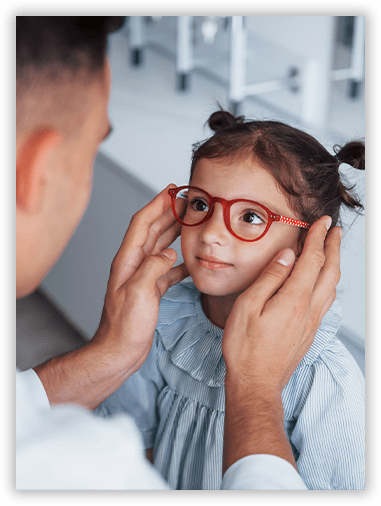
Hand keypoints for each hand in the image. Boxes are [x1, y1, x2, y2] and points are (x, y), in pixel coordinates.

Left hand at [93, 184, 187, 375]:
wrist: (119, 351)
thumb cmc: (125, 326)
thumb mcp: (140, 292)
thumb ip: (155, 267)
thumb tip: (170, 253)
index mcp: (128, 260)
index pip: (142, 223)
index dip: (156, 204)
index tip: (172, 190)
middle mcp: (134, 264)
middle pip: (153, 231)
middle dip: (169, 213)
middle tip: (187, 202)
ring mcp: (142, 276)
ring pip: (161, 247)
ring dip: (175, 233)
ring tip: (191, 222)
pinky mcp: (151, 289)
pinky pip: (167, 268)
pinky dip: (179, 260)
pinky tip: (191, 258)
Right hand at [222, 216, 341, 394]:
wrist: (256, 383)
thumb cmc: (246, 347)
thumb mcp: (248, 306)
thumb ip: (269, 278)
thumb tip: (286, 256)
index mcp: (294, 299)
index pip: (312, 259)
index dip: (318, 238)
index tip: (323, 222)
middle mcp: (309, 309)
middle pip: (330, 271)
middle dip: (334, 246)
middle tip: (335, 230)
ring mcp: (311, 322)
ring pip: (332, 286)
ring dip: (334, 264)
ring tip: (332, 250)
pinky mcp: (309, 332)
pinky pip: (326, 301)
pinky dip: (329, 283)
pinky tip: (323, 283)